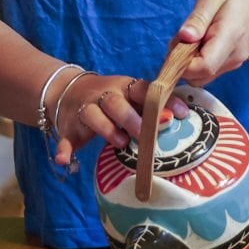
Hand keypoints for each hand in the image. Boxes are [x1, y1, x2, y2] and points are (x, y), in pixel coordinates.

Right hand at [50, 73, 185, 166]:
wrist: (67, 90)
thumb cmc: (112, 99)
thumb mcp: (130, 96)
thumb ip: (152, 106)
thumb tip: (185, 116)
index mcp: (123, 87)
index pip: (143, 90)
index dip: (162, 101)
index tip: (180, 115)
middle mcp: (103, 96)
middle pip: (115, 103)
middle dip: (131, 117)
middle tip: (145, 133)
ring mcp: (84, 110)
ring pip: (92, 116)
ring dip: (106, 129)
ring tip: (120, 143)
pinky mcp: (69, 128)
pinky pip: (65, 139)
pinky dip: (64, 150)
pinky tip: (65, 161)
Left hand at [170, 0, 248, 82]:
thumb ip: (198, 18)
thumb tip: (183, 38)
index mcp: (230, 37)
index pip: (203, 67)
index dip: (181, 63)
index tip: (174, 45)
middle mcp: (234, 57)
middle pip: (199, 76)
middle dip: (181, 62)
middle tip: (181, 36)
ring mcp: (235, 62)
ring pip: (202, 76)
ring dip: (188, 62)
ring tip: (193, 35)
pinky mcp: (232, 63)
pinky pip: (208, 70)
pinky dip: (197, 61)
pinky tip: (200, 41)